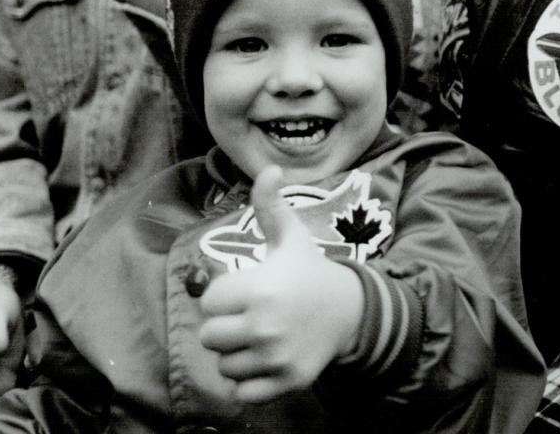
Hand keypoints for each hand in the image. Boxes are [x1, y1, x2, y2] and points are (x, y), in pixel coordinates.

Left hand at [198, 166, 364, 401]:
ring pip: (224, 365)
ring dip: (237, 354)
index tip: (247, 291)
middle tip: (251, 317)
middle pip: (210, 337)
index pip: (209, 302)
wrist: (350, 309)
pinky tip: (266, 360)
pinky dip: (249, 381)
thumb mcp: (290, 238)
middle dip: (226, 327)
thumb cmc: (310, 271)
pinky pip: (242, 391)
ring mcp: (275, 357)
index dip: (224, 296)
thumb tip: (269, 169)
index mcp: (259, 288)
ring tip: (260, 337)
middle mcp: (264, 325)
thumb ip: (271, 207)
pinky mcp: (284, 382)